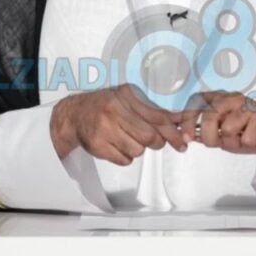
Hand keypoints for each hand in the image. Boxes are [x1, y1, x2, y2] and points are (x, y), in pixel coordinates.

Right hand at [50, 84, 186, 164]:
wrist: (74, 115)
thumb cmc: (104, 106)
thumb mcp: (126, 99)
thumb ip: (151, 110)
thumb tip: (178, 121)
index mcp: (126, 95)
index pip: (156, 116)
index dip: (172, 131)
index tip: (182, 141)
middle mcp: (115, 110)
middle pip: (149, 137)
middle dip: (155, 143)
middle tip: (153, 141)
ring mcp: (104, 128)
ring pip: (137, 151)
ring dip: (136, 149)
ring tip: (126, 138)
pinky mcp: (97, 145)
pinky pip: (124, 160)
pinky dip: (124, 157)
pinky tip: (116, 145)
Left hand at [177, 91, 255, 162]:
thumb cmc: (251, 132)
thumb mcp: (224, 134)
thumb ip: (206, 132)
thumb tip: (185, 135)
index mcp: (221, 99)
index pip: (197, 101)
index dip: (187, 119)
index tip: (185, 138)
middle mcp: (234, 98)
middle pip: (209, 115)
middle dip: (210, 137)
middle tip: (219, 143)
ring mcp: (249, 106)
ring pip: (227, 129)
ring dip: (233, 143)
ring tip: (243, 140)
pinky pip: (247, 138)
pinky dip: (249, 145)